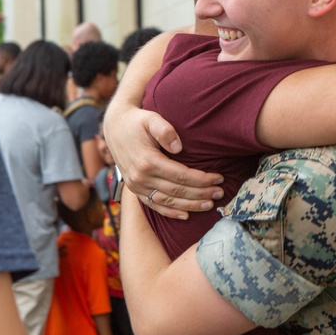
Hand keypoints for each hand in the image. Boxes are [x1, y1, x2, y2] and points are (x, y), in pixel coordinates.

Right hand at [104, 104, 223, 218]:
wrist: (115, 127)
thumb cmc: (137, 121)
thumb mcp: (151, 119)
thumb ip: (165, 130)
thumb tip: (178, 147)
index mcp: (147, 161)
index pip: (181, 175)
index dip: (202, 179)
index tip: (219, 178)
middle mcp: (140, 177)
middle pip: (177, 191)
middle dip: (201, 193)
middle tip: (220, 192)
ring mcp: (136, 186)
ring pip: (167, 202)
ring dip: (190, 205)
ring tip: (210, 204)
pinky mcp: (135, 189)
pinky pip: (153, 205)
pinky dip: (170, 212)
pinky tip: (186, 216)